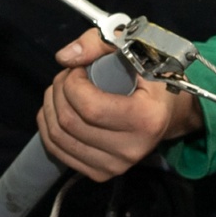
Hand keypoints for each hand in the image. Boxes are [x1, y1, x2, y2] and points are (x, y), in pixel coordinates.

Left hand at [37, 28, 203, 181]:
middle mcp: (131, 150)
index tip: (79, 69)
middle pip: (69, 122)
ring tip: (62, 90)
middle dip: (59, 91)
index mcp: (146, 119)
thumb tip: (64, 58)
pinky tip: (58, 109)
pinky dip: (48, 127)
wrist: (167, 113)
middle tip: (68, 76)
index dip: (72, 82)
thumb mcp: (134, 50)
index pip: (90, 107)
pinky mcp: (100, 173)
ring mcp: (115, 166)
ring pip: (58, 137)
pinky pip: (58, 151)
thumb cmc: (151, 78)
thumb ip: (99, 43)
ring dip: (50, 107)